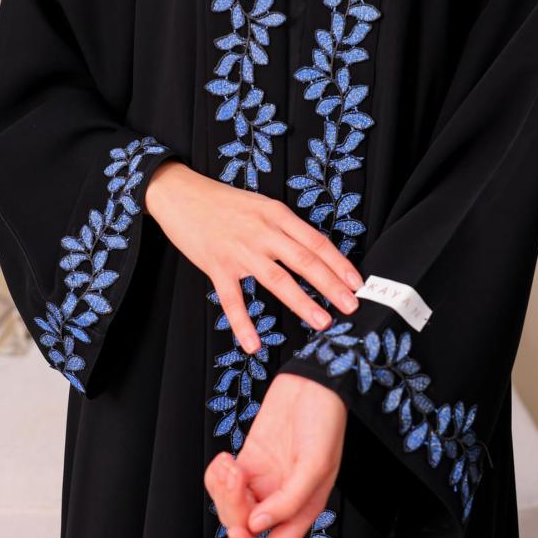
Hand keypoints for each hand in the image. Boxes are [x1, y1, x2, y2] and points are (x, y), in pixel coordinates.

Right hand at [144, 160, 362, 353]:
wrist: (180, 193)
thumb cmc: (223, 202)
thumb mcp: (261, 205)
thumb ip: (284, 227)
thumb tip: (313, 252)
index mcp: (277, 214)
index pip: (316, 241)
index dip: (339, 263)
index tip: (356, 282)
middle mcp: (262, 231)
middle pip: (305, 260)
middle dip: (332, 285)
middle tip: (352, 306)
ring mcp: (239, 250)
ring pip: (277, 279)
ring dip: (302, 302)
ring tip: (323, 322)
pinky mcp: (216, 265)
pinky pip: (232, 300)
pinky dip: (243, 324)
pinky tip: (254, 344)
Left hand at [204, 372, 346, 537]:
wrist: (314, 382)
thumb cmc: (325, 421)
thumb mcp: (316, 464)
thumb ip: (289, 500)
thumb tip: (257, 526)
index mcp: (303, 508)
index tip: (240, 530)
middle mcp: (281, 499)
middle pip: (245, 526)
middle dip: (233, 507)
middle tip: (236, 475)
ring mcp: (262, 479)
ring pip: (230, 505)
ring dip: (221, 490)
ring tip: (228, 463)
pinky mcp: (249, 459)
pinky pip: (223, 481)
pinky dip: (216, 475)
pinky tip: (225, 459)